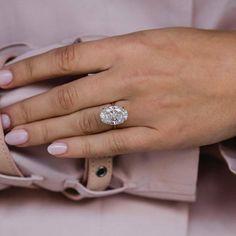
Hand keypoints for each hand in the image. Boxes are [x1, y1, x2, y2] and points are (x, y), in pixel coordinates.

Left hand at [0, 28, 235, 157]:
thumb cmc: (201, 55)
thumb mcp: (154, 42)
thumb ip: (116, 55)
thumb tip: (83, 64)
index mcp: (130, 49)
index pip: (66, 59)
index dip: (32, 69)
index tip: (6, 79)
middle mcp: (131, 78)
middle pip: (67, 95)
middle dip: (30, 107)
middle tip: (4, 118)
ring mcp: (144, 110)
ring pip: (83, 121)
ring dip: (47, 130)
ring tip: (19, 135)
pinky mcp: (159, 136)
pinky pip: (112, 143)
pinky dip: (82, 148)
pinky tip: (58, 150)